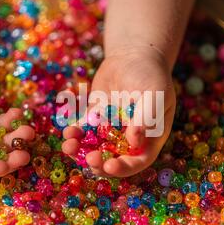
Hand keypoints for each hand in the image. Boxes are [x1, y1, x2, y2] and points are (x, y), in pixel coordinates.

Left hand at [62, 47, 175, 176]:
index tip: (109, 166)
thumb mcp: (155, 94)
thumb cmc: (151, 74)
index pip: (138, 161)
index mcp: (149, 137)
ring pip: (94, 147)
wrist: (133, 56)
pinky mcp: (95, 119)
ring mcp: (111, 130)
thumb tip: (134, 142)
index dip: (124, 168)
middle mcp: (129, 138)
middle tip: (89, 159)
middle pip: (113, 159)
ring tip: (69, 146)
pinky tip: (68, 131)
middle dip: (99, 162)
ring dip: (81, 151)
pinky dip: (74, 134)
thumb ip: (147, 117)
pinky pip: (83, 131)